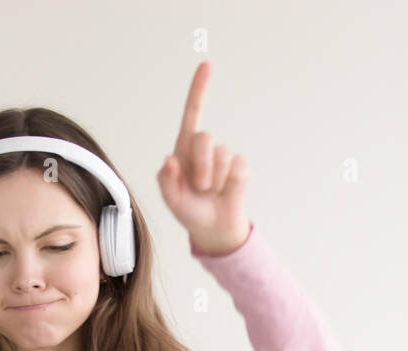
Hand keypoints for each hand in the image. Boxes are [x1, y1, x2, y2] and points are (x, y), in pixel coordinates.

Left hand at [156, 61, 250, 256]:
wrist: (212, 228)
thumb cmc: (188, 210)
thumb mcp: (171, 198)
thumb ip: (166, 180)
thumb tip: (170, 160)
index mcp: (184, 149)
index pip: (192, 114)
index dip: (199, 90)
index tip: (207, 65)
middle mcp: (204, 149)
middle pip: (204, 138)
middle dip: (200, 165)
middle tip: (198, 187)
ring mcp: (224, 158)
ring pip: (222, 156)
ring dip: (213, 179)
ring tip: (210, 192)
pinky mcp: (241, 169)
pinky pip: (237, 169)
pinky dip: (229, 184)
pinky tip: (225, 192)